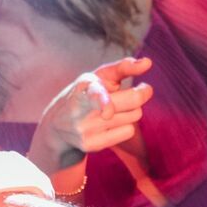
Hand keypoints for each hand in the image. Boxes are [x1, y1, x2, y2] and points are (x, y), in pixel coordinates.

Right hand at [29, 56, 154, 172]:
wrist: (57, 125)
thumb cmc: (88, 92)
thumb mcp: (101, 76)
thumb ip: (124, 67)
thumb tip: (148, 62)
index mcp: (84, 86)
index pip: (95, 95)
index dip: (103, 102)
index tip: (107, 112)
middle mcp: (82, 109)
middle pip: (133, 101)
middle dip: (142, 93)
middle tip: (141, 89)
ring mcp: (85, 129)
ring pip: (134, 115)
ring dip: (132, 110)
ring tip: (116, 109)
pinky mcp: (91, 144)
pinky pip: (129, 131)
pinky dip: (126, 126)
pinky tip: (111, 125)